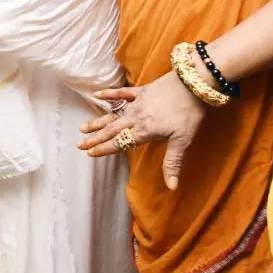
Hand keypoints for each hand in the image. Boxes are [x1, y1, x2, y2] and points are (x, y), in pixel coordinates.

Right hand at [77, 72, 207, 189]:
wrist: (193, 85)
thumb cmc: (189, 114)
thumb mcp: (182, 141)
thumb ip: (172, 163)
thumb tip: (171, 187)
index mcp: (144, 131)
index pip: (120, 143)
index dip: (104, 149)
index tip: (90, 153)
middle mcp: (136, 118)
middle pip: (112, 130)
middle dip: (95, 138)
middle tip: (80, 145)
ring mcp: (137, 103)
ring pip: (113, 115)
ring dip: (98, 122)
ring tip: (83, 127)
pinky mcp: (141, 91)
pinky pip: (121, 93)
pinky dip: (109, 94)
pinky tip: (97, 95)